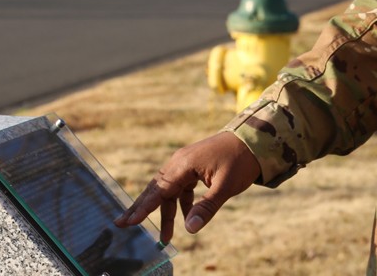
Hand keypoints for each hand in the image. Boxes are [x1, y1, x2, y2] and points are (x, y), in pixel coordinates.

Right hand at [114, 131, 260, 244]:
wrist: (254, 140)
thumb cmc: (240, 161)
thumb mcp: (225, 187)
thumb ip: (206, 208)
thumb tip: (190, 229)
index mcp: (184, 164)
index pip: (158, 190)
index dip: (143, 208)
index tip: (129, 221)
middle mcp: (179, 162)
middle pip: (155, 189)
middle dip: (141, 208)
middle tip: (122, 224)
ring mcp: (185, 164)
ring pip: (168, 190)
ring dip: (165, 212)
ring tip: (164, 237)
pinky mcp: (193, 167)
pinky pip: (180, 188)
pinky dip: (179, 204)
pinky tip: (185, 219)